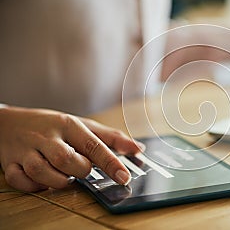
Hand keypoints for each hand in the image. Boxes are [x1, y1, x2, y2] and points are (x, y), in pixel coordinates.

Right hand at [0, 106, 142, 191]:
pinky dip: (34, 186)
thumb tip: (139, 148)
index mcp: (69, 125)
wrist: (11, 122)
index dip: (111, 163)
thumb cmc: (54, 126)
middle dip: (81, 171)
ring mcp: (27, 150)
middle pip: (67, 160)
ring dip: (58, 181)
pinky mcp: (10, 163)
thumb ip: (111, 138)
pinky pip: (21, 182)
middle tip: (82, 169)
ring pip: (42, 172)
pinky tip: (43, 181)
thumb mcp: (83, 125)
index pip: (93, 145)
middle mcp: (48, 136)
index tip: (124, 177)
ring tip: (65, 175)